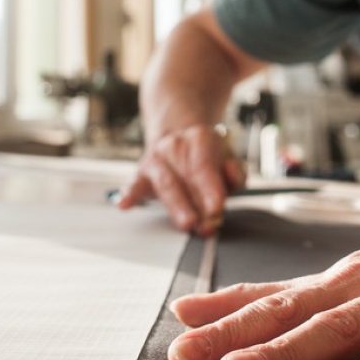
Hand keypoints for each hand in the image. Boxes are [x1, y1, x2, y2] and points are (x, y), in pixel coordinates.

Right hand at [117, 124, 245, 233]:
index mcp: (199, 138)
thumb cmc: (208, 156)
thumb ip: (235, 172)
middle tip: (206, 225)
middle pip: (184, 177)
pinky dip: (129, 194)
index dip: (210, 188)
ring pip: (165, 185)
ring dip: (177, 206)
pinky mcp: (141, 176)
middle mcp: (174, 146)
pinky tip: (124, 204)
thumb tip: (231, 181)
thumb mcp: (228, 157)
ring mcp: (155, 160)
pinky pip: (134, 185)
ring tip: (187, 223)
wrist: (180, 135)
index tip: (217, 208)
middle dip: (195, 203)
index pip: (204, 166)